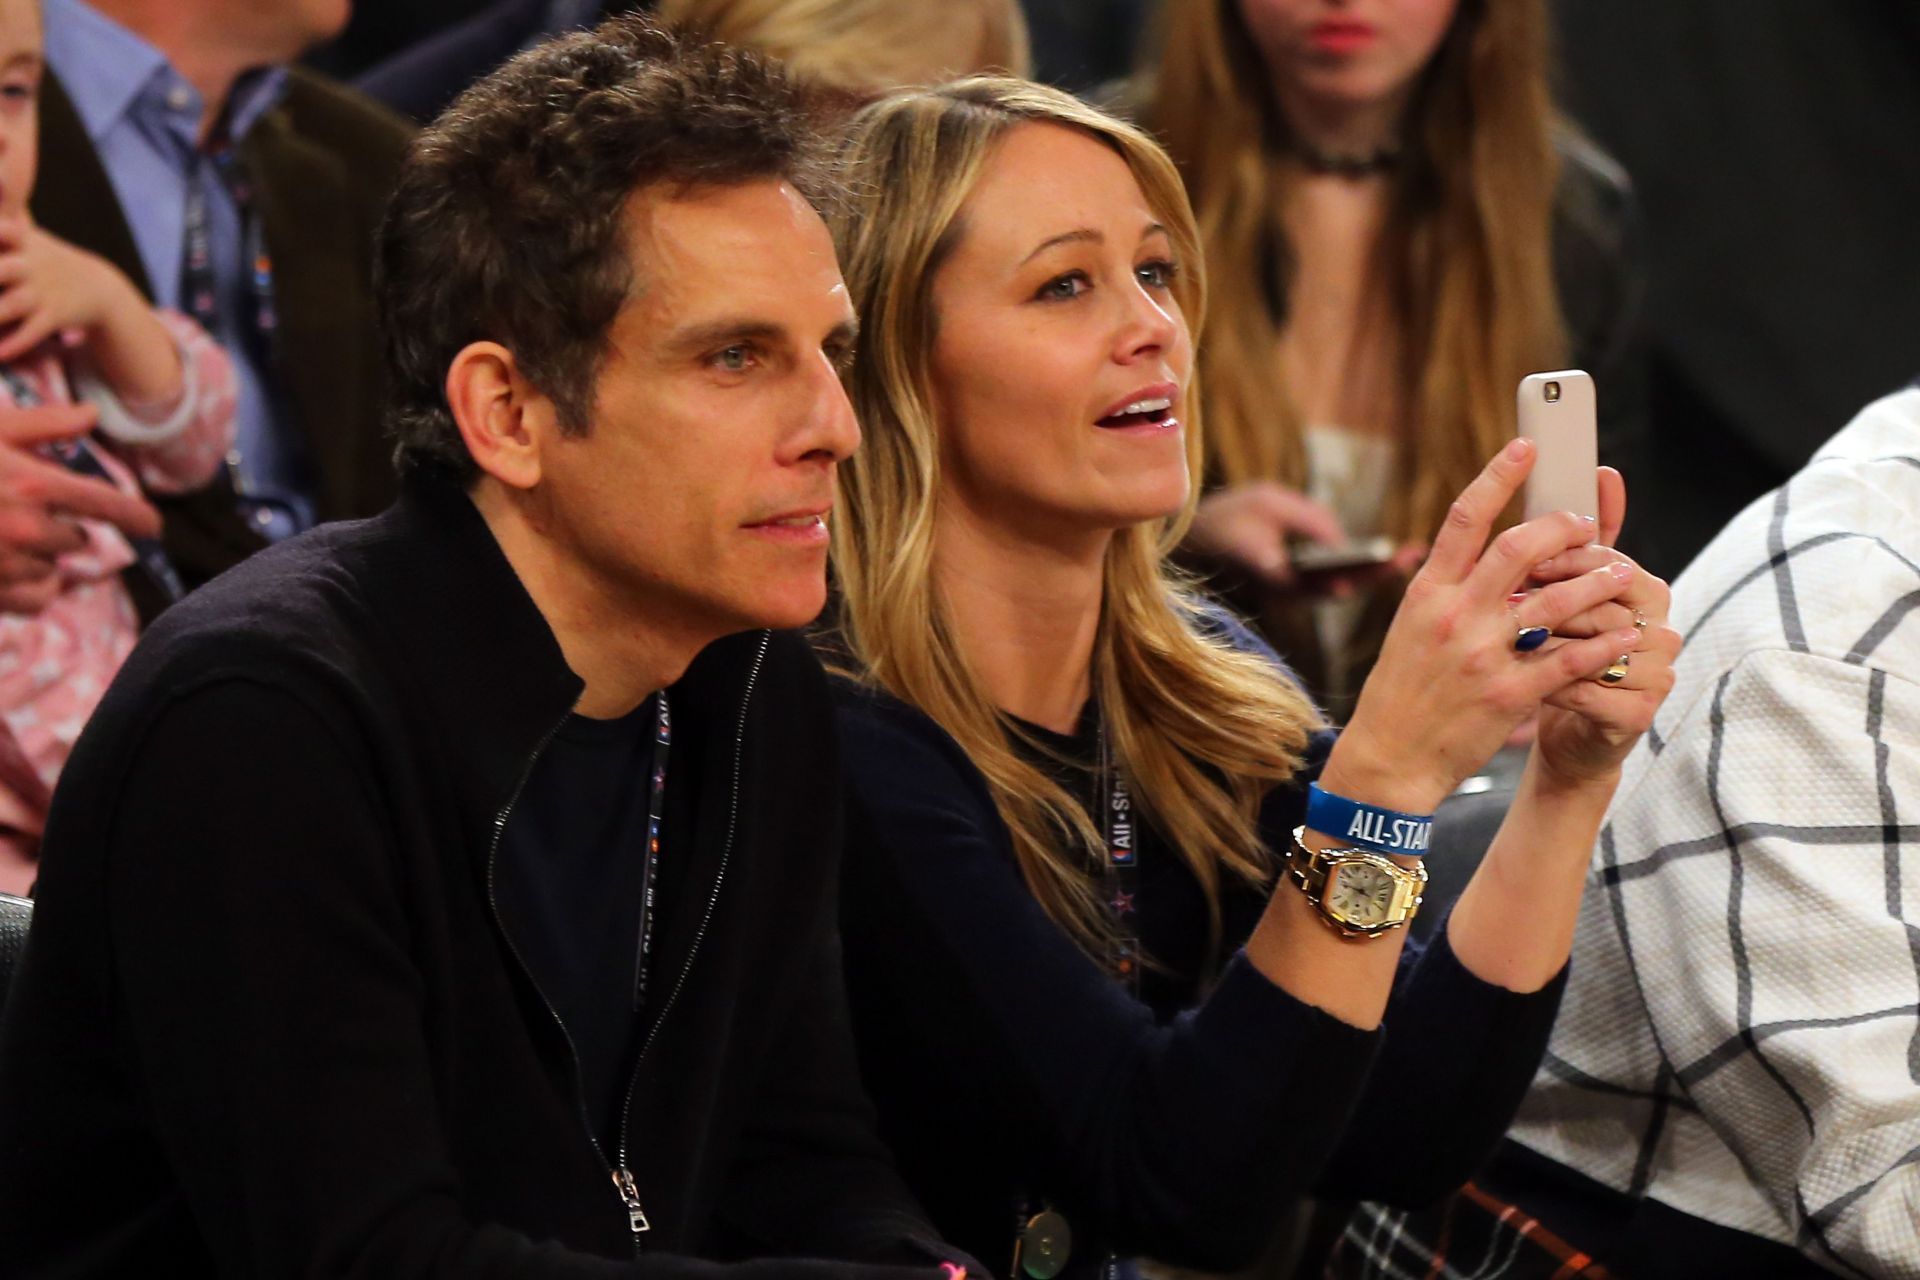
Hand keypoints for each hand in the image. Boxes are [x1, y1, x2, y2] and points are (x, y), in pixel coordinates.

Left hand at [0, 217, 136, 363]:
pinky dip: (12, 344)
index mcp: (17, 238)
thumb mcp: (22, 226)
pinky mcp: (53, 316)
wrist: (97, 288)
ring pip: (8, 305)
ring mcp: (41, 291)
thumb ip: (4, 199)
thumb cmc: (44, 256)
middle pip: (0, 271)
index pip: (1, 232)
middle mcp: (28, 263)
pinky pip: (30, 332)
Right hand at [0, 402, 162, 614]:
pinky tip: (10, 571)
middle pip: (76, 542)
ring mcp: (5, 564)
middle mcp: (25, 528)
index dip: (138, 517)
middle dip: (59, 530)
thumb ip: (43, 424)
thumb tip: (92, 415)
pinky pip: (32, 600)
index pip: (109, 505)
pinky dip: (28, 590)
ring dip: (36, 560)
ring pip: (51, 572)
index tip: (153, 526)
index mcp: (33, 484)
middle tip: (18, 513)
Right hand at [1189, 481, 1391, 596]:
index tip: (1384, 566)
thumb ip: (1308, 520)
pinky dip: (1361, 571)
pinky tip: (1387, 557)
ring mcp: (1292, 592)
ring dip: (1375, 574)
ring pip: (1341, 588)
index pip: (1323, 581)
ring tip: (1410, 554)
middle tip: (1413, 554)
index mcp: (1276, 576)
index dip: (1355, 576)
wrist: (1197, 540)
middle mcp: (1287, 592)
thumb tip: (1344, 543)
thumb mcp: (1268, 502)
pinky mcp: (1296, 587)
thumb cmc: (1229, 517)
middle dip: (1378, 573)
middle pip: (1341, 588)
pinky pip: (1335, 582)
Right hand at [1325, 440, 1646, 812]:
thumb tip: (1484, 556)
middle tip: (1586, 525)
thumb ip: (1447, 592)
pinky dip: (1602, 643)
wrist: (1387, 759)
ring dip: (1597, 582)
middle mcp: (1453, 616)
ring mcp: (1481, 655)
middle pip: (1519, 547)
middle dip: (1564, 528)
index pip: (1464, 519)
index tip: (1525, 447)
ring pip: (1555, 600)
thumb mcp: (1410, 631)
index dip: (1498, 477)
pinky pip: (1568, 658)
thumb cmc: (1400, 694)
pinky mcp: (1508, 694)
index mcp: (1426, 594)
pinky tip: (1624, 635)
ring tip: (1623, 575)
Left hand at [1521, 467, 1679, 787]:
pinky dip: (1548, 686)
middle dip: (1550, 596)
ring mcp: (1656, 674)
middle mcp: (1662, 629)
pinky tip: (1517, 683)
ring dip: (1544, 641)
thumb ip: (1586, 541)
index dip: (1562, 557)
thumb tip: (1604, 472)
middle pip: (1606, 597)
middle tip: (1505, 599)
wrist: (1571, 736)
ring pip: (1597, 645)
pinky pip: (1588, 692)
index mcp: (1649, 591)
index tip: (1522, 562)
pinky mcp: (1639, 715)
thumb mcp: (1571, 596)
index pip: (1609, 559)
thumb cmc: (1563, 658)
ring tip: (1503, 640)